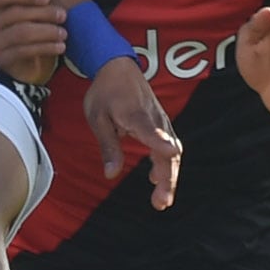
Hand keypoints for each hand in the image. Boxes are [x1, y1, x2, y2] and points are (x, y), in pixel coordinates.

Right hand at [0, 0, 65, 85]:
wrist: (20, 63)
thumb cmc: (22, 29)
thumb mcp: (21, 6)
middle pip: (15, 13)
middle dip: (44, 13)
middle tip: (63, 14)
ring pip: (22, 33)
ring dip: (48, 31)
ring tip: (63, 32)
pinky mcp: (0, 61)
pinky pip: (25, 51)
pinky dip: (46, 48)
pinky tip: (59, 46)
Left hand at [82, 59, 182, 209]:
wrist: (118, 66)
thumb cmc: (105, 92)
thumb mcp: (97, 118)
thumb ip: (108, 146)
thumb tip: (111, 174)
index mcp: (136, 115)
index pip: (151, 131)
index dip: (160, 143)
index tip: (170, 154)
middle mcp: (154, 119)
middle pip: (168, 151)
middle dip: (168, 178)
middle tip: (161, 202)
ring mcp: (161, 122)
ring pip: (172, 153)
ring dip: (170, 177)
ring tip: (162, 200)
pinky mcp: (161, 124)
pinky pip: (169, 147)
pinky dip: (167, 165)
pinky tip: (157, 180)